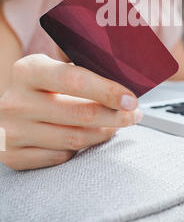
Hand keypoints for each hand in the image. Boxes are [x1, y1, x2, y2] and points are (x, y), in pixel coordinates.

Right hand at [0, 54, 141, 170]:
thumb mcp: (51, 65)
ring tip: (116, 125)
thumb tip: (122, 74)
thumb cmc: (38, 86)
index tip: (131, 99)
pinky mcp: (13, 155)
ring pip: (75, 139)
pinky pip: (61, 156)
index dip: (108, 91)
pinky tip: (88, 137)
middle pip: (80, 114)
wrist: (4, 111)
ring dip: (104, 133)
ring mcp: (12, 131)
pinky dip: (80, 149)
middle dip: (115, 116)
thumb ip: (79, 65)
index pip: (75, 80)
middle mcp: (17, 101)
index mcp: (28, 70)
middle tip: (133, 114)